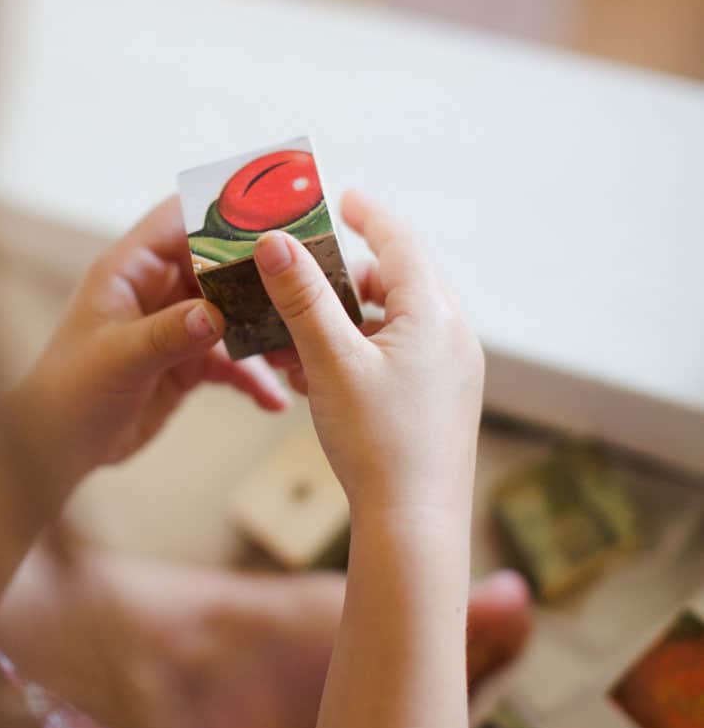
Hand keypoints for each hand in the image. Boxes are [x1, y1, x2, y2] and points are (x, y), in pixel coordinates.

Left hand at [14, 197, 287, 486]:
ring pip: (232, 313)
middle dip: (258, 273)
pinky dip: (251, 376)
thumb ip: (168, 334)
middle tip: (305, 280)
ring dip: (262, 329)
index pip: (180, 220)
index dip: (222, 210)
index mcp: (131, 269)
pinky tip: (273, 398)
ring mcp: (175, 325)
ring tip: (296, 346)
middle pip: (218, 264)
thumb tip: (216, 314)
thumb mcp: (118, 358)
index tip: (271, 211)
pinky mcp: (186, 362)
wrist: (57, 448)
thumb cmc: (68, 392)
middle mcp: (156, 290)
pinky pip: (229, 360)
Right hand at [254, 190, 483, 518]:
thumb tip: (275, 242)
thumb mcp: (330, 362)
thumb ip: (302, 298)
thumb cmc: (377, 444)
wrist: (413, 528)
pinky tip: (318, 377)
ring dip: (346, 322)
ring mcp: (452, 372)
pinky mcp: (442, 403)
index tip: (344, 199)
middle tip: (305, 279)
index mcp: (434, 315)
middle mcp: (453, 337)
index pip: (401, 244)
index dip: (369, 216)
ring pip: (394, 324)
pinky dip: (360, 354)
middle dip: (347, 278)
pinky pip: (400, 357)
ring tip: (298, 340)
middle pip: (399, 283)